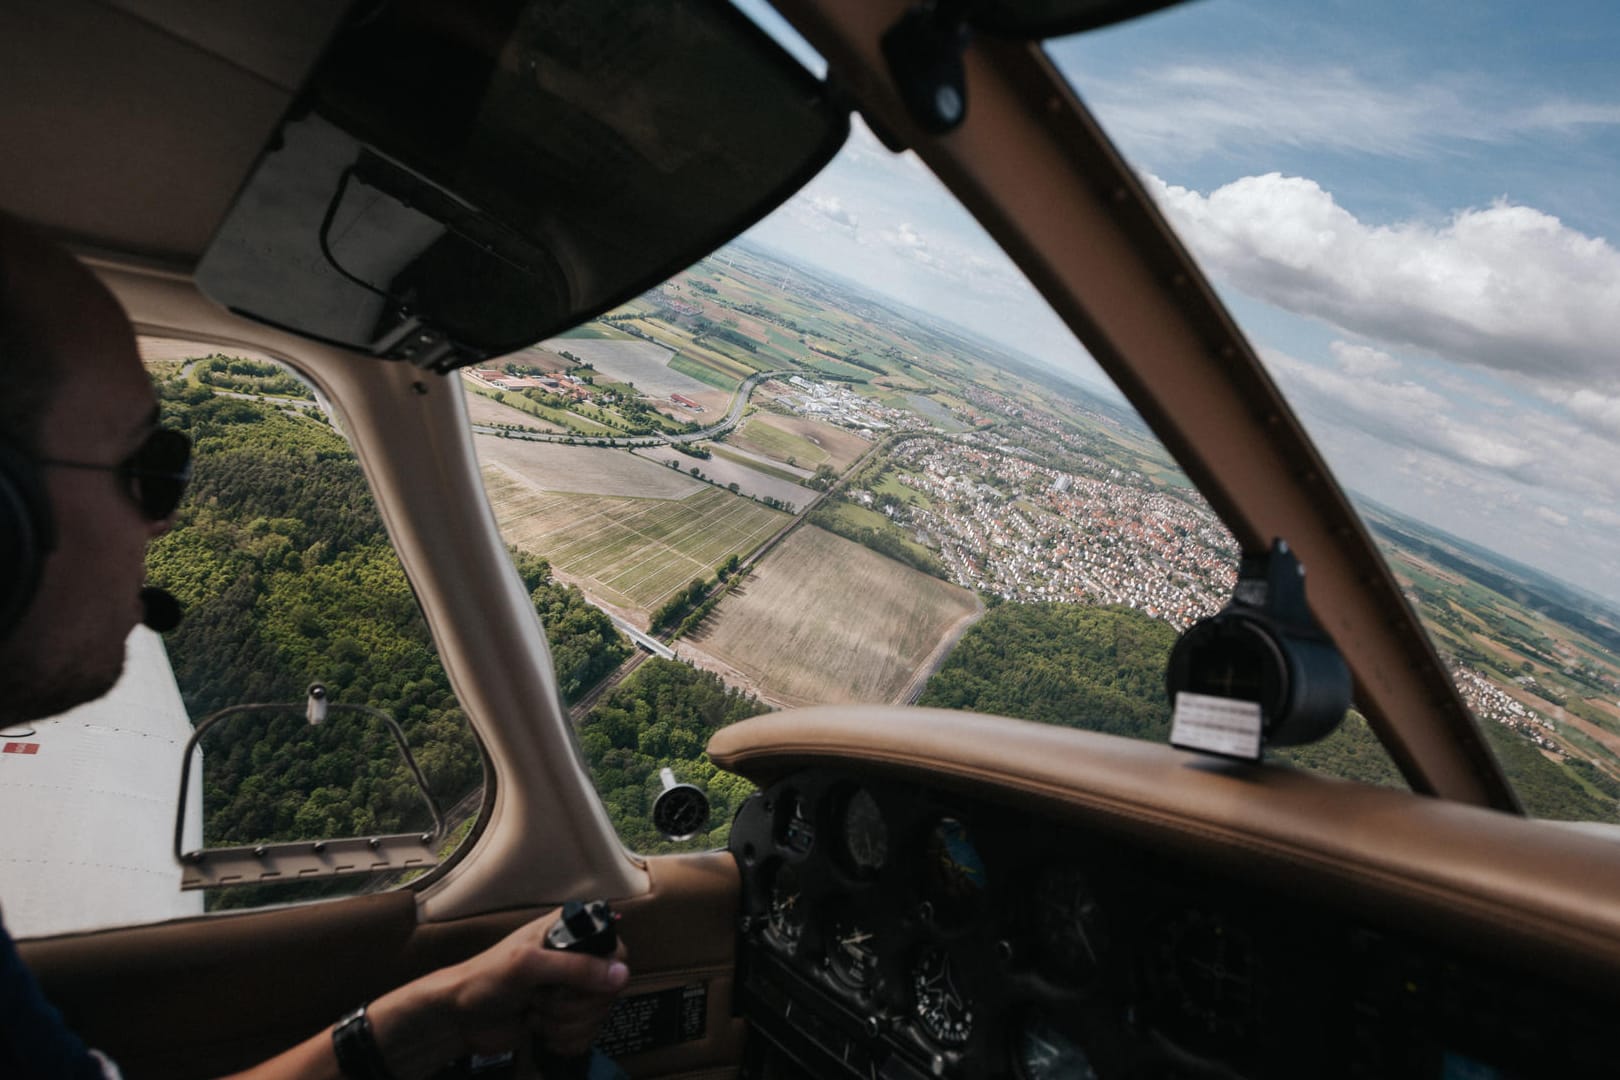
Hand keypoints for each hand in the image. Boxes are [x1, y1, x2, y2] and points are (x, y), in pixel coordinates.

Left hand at [369, 908, 630, 1076]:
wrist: (459, 1018)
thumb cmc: (485, 979)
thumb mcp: (528, 966)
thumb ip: (575, 968)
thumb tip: (623, 975)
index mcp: (570, 931)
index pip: (616, 949)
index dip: (604, 973)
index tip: (576, 984)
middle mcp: (577, 958)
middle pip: (610, 990)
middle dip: (573, 1005)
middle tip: (540, 998)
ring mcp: (573, 991)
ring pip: (599, 1017)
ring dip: (564, 1024)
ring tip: (534, 1012)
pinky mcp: (567, 1020)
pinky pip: (588, 1036)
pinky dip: (564, 1040)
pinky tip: (540, 1031)